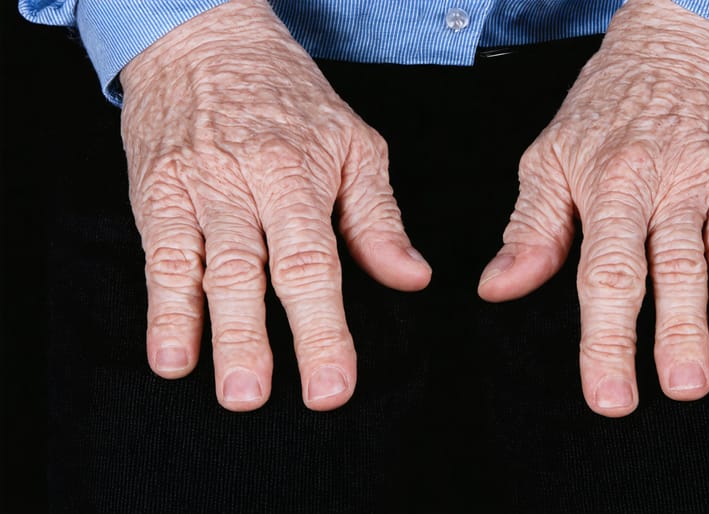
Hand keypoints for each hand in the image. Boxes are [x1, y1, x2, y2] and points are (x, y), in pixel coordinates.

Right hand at [120, 0, 430, 411]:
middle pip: (252, 270)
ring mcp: (195, 187)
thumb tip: (412, 279)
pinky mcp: (156, 193)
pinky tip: (167, 354)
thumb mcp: (352, 143)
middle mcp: (243, 182)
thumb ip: (377, 218)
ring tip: (219, 387)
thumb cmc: (290, 97)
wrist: (206, 39)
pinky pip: (159, 255)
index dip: (322, 327)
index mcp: (297, 171)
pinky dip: (160, 308)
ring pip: (201, 267)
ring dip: (206, 331)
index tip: (331, 385)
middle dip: (255, 339)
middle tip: (258, 398)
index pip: (313, 261)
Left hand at [478, 0, 708, 416]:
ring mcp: (704, 179)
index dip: (603, 337)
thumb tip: (497, 289)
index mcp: (601, 180)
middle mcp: (654, 183)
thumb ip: (531, 227)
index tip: (606, 393)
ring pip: (708, 258)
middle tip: (656, 395)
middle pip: (654, 270)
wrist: (687, 34)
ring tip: (708, 376)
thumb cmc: (612, 100)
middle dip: (657, 336)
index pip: (599, 270)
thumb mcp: (552, 153)